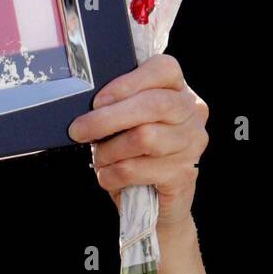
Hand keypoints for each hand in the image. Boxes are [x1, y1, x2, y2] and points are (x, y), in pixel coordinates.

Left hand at [68, 55, 207, 232]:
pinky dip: (112, 174)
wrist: (156, 204)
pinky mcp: (184, 174)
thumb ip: (119, 105)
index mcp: (179, 90)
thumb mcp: (128, 122)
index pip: (164, 69)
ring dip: (109, 151)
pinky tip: (108, 177)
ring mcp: (193, 144)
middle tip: (79, 130)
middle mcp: (193, 113)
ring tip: (100, 158)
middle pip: (153, 104)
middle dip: (108, 118)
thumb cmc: (136, 154)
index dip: (128, 83)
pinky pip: (137, 169)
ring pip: (143, 138)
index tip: (97, 101)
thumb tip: (85, 103)